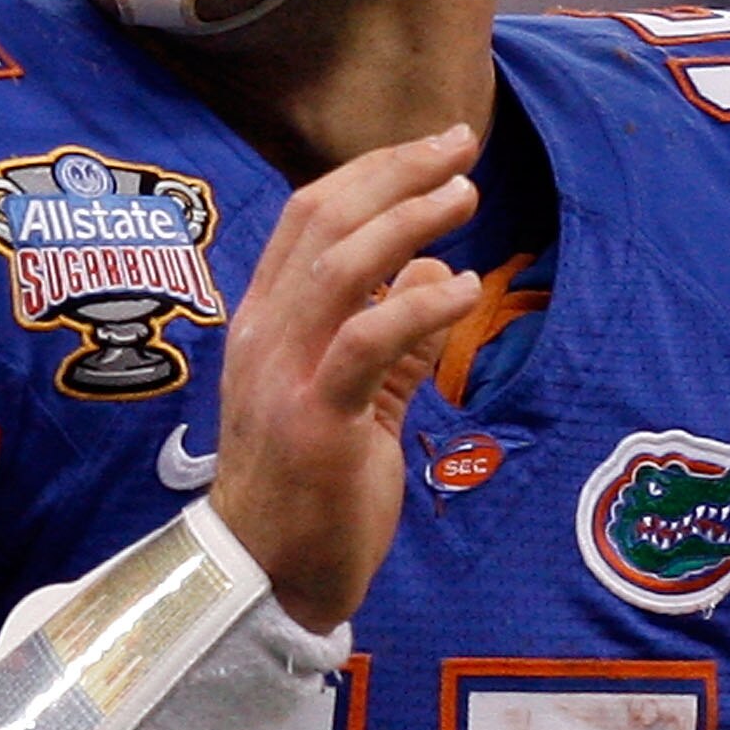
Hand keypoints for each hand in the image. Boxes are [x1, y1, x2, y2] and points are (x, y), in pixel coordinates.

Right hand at [211, 124, 480, 631]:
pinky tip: (463, 289)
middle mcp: (265, 336)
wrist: (264, 582)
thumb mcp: (354, 403)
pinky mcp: (316, 420)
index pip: (308, 219)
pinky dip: (419, 305)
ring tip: (465, 198)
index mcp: (266, 325)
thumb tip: (432, 272)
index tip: (432, 151)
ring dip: (409, 220)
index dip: (372, 173)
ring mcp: (284, 375)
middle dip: (396, 172)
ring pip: (340, 265)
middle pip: (322, 219)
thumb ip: (393, 342)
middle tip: (460, 147)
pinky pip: (367, 340)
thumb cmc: (309, 495)